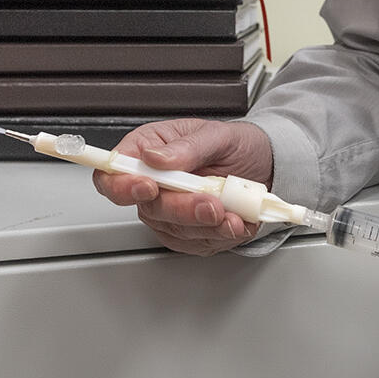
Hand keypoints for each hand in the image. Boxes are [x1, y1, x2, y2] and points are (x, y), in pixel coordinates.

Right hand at [92, 118, 274, 255]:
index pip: (113, 175)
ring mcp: (171, 213)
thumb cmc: (235, 145)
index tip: (148, 187)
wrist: (265, 166)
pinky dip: (219, 235)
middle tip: (209, 203)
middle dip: (180, 209)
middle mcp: (155, 185)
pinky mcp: (190, 234)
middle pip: (147, 208)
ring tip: (232, 213)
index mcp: (148, 152)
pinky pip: (197, 243)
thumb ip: (187, 147)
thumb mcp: (217, 134)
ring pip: (174, 230)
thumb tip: (156, 157)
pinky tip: (236, 222)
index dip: (121, 186)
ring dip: (206, 225)